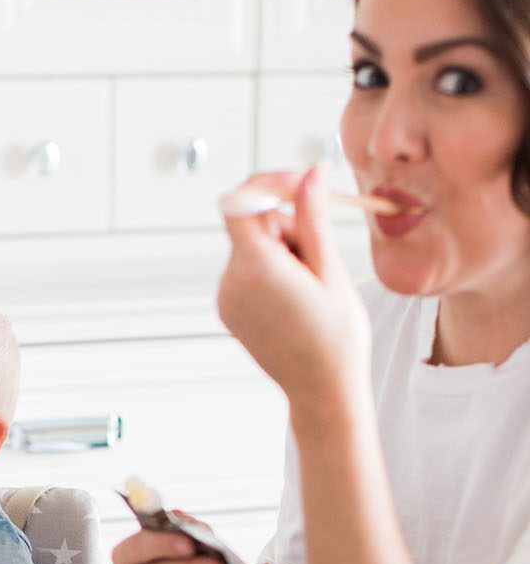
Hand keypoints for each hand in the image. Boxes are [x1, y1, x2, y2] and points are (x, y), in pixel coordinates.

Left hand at [216, 165, 370, 421]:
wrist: (323, 390)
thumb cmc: (336, 338)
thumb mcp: (331, 270)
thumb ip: (313, 217)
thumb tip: (310, 173)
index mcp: (257, 269)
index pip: (241, 202)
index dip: (269, 184)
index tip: (301, 185)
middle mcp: (231, 282)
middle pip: (251, 223)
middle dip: (287, 225)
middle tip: (319, 256)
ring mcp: (225, 298)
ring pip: (251, 246)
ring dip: (281, 250)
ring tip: (310, 286)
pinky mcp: (228, 308)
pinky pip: (246, 269)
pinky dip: (270, 270)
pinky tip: (295, 299)